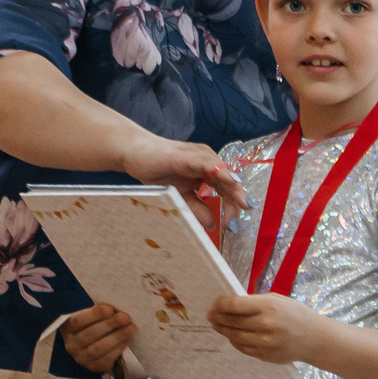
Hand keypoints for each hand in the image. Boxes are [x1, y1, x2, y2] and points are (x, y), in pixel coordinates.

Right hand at [61, 303, 135, 375]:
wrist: (97, 347)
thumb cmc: (95, 326)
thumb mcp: (93, 317)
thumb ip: (100, 313)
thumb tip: (116, 309)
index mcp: (68, 327)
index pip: (78, 321)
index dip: (94, 315)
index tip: (110, 309)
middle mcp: (71, 344)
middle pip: (89, 334)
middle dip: (109, 325)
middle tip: (125, 317)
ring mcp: (81, 358)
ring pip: (98, 348)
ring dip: (117, 337)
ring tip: (130, 328)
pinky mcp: (93, 367)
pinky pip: (106, 359)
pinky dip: (118, 348)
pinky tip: (127, 339)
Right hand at [123, 130, 247, 212]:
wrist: (135, 154)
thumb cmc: (157, 171)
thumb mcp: (179, 196)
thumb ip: (196, 207)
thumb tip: (212, 224)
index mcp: (207, 170)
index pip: (226, 188)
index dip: (233, 205)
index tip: (236, 224)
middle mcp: (207, 161)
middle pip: (229, 181)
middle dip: (235, 201)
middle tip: (236, 222)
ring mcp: (199, 156)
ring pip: (223, 172)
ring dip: (234, 189)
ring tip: (242, 204)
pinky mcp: (188, 155)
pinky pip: (209, 164)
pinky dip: (221, 172)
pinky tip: (229, 182)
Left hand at [207, 292, 319, 365]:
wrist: (314, 338)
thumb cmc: (295, 315)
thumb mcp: (277, 300)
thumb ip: (255, 302)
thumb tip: (230, 304)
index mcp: (268, 307)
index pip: (234, 305)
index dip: (220, 304)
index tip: (215, 304)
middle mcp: (265, 325)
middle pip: (231, 321)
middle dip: (218, 317)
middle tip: (210, 315)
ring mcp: (264, 342)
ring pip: (234, 336)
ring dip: (223, 330)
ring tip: (217, 326)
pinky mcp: (265, 355)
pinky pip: (243, 348)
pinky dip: (234, 341)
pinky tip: (231, 336)